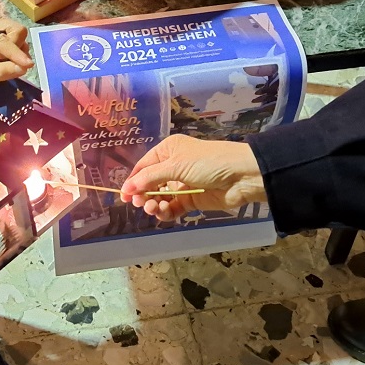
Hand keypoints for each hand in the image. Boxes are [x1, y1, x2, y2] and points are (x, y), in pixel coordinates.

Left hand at [0, 17, 32, 85]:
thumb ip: (0, 71)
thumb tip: (23, 69)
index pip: (2, 39)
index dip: (15, 53)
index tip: (27, 65)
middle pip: (18, 31)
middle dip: (15, 50)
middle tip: (0, 62)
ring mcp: (4, 27)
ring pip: (22, 37)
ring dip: (17, 53)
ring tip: (0, 62)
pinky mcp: (11, 34)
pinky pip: (22, 43)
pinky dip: (18, 54)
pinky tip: (6, 60)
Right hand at [120, 134, 265, 221]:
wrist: (241, 176)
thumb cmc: (207, 162)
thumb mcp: (175, 165)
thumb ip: (149, 178)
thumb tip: (126, 188)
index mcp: (168, 150)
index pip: (143, 166)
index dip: (133, 181)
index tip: (123, 196)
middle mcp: (173, 166)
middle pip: (150, 183)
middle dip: (143, 194)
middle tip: (139, 204)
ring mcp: (182, 184)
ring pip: (160, 197)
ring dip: (154, 204)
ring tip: (154, 209)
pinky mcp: (192, 200)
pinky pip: (173, 208)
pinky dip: (166, 212)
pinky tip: (164, 213)